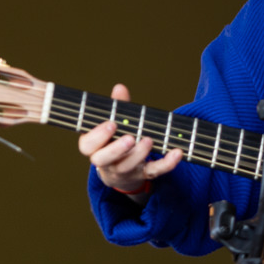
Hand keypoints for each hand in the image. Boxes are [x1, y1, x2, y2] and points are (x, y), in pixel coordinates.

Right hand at [77, 84, 182, 200]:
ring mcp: (123, 170)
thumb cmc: (114, 140)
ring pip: (128, 166)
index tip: (112, 124)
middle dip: (116, 149)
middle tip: (130, 138)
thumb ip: (117, 108)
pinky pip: (154, 171)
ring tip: (149, 140)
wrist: (120, 172)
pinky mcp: (142, 175)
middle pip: (104, 160)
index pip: (87, 146)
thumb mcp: (113, 124)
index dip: (97, 136)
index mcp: (94, 148)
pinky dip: (167, 164)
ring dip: (139, 154)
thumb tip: (120, 88)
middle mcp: (106, 162)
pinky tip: (176, 153)